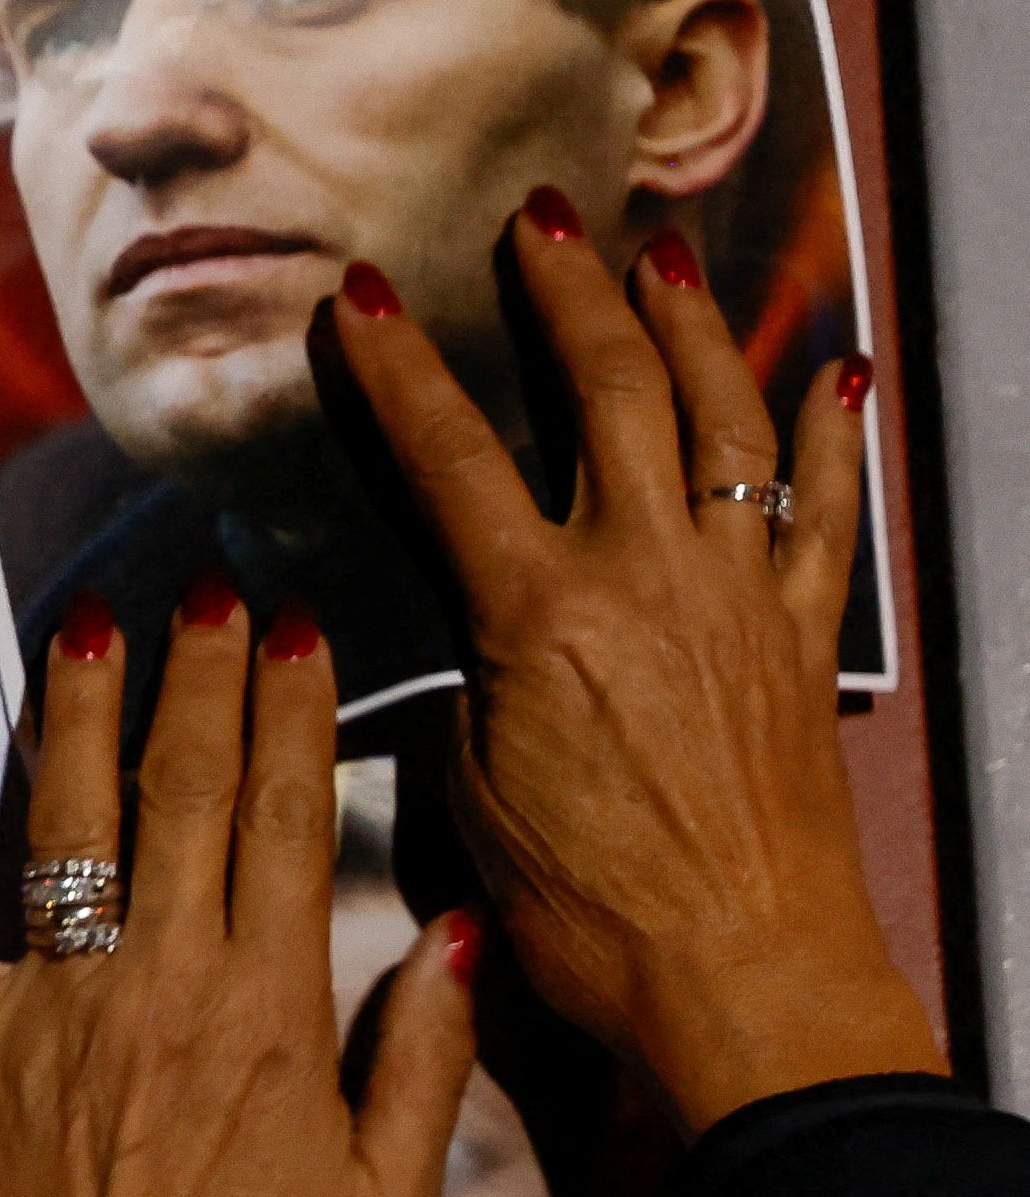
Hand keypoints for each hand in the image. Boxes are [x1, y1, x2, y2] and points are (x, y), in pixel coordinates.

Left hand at [0, 587, 479, 1196]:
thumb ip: (421, 1061)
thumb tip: (451, 931)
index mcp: (270, 1013)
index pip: (289, 824)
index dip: (295, 714)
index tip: (297, 629)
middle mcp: (156, 987)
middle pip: (182, 797)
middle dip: (196, 680)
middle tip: (202, 588)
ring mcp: (51, 1014)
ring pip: (63, 830)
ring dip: (76, 718)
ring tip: (84, 621)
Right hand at [322, 194, 935, 1132]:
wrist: (738, 977)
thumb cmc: (588, 911)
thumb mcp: (470, 788)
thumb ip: (461, 680)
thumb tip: (454, 629)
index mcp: (537, 612)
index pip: (448, 456)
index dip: (399, 369)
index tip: (365, 298)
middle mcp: (646, 576)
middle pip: (608, 392)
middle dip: (564, 292)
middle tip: (539, 220)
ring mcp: (739, 597)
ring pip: (721, 421)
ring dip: (687, 326)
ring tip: (659, 256)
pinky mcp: (801, 640)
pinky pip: (825, 514)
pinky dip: (829, 437)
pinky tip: (830, 377)